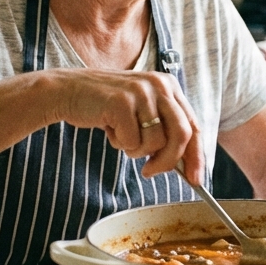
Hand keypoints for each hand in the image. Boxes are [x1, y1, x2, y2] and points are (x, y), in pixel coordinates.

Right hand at [45, 68, 203, 181]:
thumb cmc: (107, 107)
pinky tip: (110, 128)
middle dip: (168, 161)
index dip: (197, 156)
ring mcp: (141, 92)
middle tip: (150, 172)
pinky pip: (132, 141)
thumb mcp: (142, 111)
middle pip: (182, 135)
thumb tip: (186, 166)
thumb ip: (164, 130)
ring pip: (156, 142)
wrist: (68, 91)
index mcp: (169, 86)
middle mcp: (160, 85)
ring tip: (121, 135)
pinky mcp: (122, 102)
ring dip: (136, 150)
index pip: (194, 126)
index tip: (195, 180)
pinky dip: (120, 143)